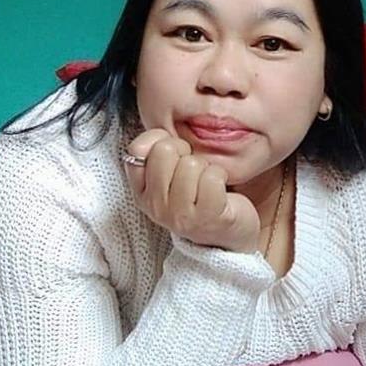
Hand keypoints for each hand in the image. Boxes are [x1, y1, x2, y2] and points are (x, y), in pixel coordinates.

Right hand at [124, 129, 259, 252]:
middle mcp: (155, 207)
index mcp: (142, 192)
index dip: (160, 141)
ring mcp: (181, 215)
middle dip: (186, 153)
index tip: (175, 156)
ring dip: (206, 168)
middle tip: (195, 172)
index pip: (137, 150)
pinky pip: (213, 176)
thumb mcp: (170, 174)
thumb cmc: (199, 196)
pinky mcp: (208, 217)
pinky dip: (221, 176)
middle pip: (165, 150)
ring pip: (191, 163)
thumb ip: (157, 151)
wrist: (228, 233)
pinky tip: (220, 191)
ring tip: (208, 185)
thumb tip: (159, 131)